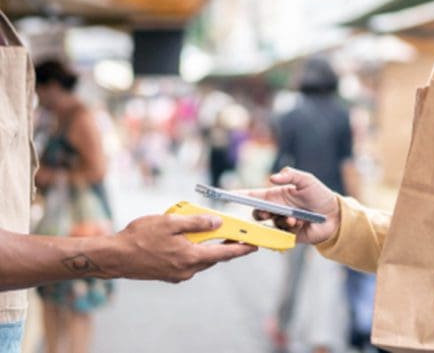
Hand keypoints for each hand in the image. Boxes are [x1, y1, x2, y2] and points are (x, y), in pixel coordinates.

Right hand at [114, 214, 256, 282]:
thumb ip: (197, 223)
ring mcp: (177, 274)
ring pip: (201, 260)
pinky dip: (195, 251)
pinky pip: (189, 262)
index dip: (241, 249)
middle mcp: (187, 270)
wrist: (115, 256)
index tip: (254, 245)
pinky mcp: (168, 274)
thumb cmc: (140, 236)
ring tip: (213, 232)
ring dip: (209, 248)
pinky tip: (190, 239)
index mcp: (190, 257)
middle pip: (214, 257)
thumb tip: (217, 223)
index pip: (223, 253)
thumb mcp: (171, 222)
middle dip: (226, 246)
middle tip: (237, 234)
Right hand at [248, 167, 339, 244]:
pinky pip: (279, 236)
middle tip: (266, 212)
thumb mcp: (306, 180)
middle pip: (257, 213)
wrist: (335, 216)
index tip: (229, 195)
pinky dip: (288, 229)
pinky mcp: (288, 236)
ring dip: (280, 221)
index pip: (254, 195)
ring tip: (294, 218)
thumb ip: (290, 175)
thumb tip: (273, 177)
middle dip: (259, 213)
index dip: (241, 195)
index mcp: (276, 196)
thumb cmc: (319, 195)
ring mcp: (281, 223)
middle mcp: (276, 210)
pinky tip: (299, 224)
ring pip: (268, 225)